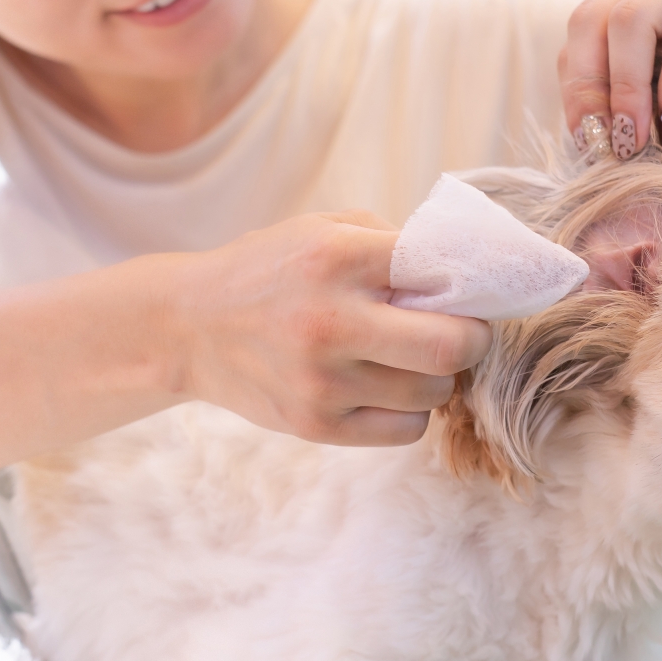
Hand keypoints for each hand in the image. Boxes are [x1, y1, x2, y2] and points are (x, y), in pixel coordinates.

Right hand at [166, 212, 492, 445]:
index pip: (441, 270)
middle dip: (471, 340)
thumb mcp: (324, 231)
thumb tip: (467, 274)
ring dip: (436, 377)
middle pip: (450, 346)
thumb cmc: (271, 272)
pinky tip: (386, 388)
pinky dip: (409, 410)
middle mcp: (330, 320)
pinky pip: (406, 429)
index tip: (471, 291)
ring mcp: (321, 380)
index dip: (470, 283)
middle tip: (462, 334)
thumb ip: (392, 245)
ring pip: (433, 392)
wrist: (189, 327)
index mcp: (336, 257)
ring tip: (410, 359)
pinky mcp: (315, 425)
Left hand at [559, 0, 661, 153]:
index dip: (576, 88)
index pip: (581, 31)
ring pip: (632, 20)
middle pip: (594, 20)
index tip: (589, 144)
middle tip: (610, 146)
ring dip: (627, 90)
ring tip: (639, 141)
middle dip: (592, 91)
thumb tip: (587, 143)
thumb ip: (636, 99)